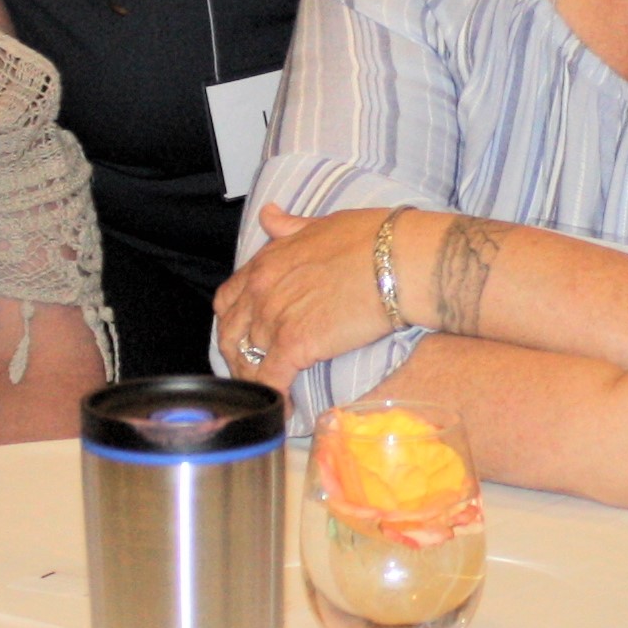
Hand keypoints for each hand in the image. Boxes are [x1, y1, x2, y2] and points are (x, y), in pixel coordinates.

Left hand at [214, 204, 415, 382]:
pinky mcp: (294, 345)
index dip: (233, 323)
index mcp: (266, 262)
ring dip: (256, 381)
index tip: (245, 337)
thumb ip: (289, 228)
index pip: (229, 300)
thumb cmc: (371, 239)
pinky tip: (285, 411)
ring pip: (248, 361)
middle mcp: (261, 290)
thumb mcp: (320, 224)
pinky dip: (274, 398)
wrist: (398, 260)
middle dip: (239, 358)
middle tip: (255, 374)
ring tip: (272, 395)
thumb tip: (268, 215)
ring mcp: (274, 318)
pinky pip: (270, 380)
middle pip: (231, 335)